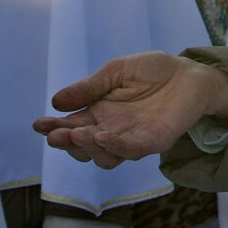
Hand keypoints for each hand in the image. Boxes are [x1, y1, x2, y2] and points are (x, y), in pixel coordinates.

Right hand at [33, 52, 227, 169]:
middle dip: (67, 143)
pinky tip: (103, 137)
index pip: (71, 127)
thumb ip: (90, 87)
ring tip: (78, 134)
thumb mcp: (115, 71)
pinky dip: (115, 147)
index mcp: (99, 114)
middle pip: (83, 148)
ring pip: (104, 156)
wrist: (189, 72)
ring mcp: (132, 139)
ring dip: (89, 148)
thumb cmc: (152, 71)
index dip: (54, 127)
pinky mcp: (154, 141)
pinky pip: (131, 150)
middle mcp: (112, 131)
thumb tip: (56, 101)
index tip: (38, 124)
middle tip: (55, 134)